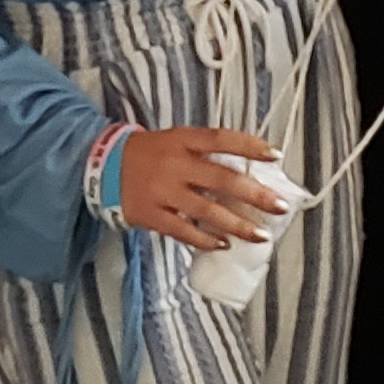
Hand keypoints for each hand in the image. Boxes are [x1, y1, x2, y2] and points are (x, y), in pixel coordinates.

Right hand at [119, 127, 290, 252]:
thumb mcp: (176, 141)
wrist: (103, 166)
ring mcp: (163, 191)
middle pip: (221, 179)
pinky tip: (223, 244)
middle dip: (255, 194)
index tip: (275, 155)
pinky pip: (183, 231)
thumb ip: (205, 153)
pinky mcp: (151, 214)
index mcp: (182, 140)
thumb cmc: (150, 154)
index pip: (221, 139)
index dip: (249, 146)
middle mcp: (175, 164)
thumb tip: (248, 172)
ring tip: (260, 235)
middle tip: (280, 206)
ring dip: (237, 225)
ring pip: (207, 211)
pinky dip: (205, 239)